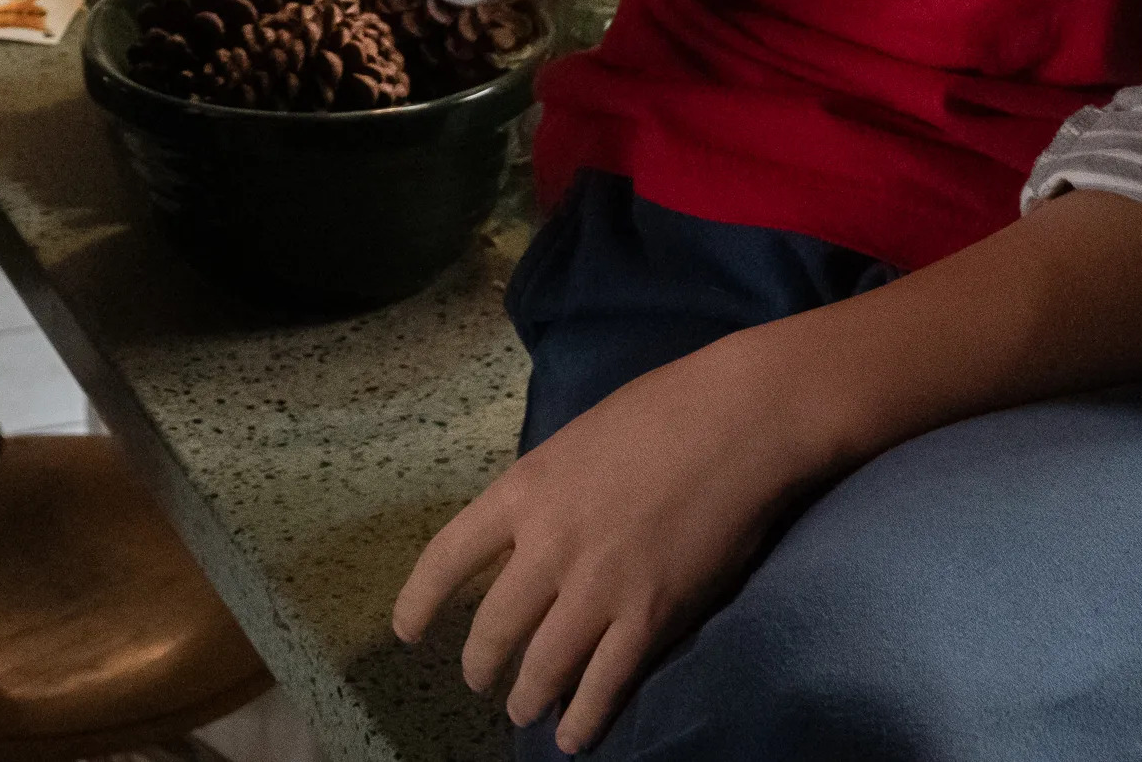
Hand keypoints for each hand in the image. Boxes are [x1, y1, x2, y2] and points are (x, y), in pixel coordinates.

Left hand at [393, 333, 837, 751]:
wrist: (734, 421)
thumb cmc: (660, 411)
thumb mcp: (572, 442)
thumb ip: (545, 493)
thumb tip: (530, 529)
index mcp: (522, 491)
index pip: (447, 556)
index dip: (418, 601)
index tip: (407, 632)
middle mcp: (547, 545)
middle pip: (493, 626)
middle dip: (481, 664)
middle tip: (480, 680)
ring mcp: (598, 586)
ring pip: (544, 665)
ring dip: (528, 696)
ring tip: (524, 710)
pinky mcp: (650, 616)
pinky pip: (605, 682)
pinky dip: (584, 717)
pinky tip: (573, 736)